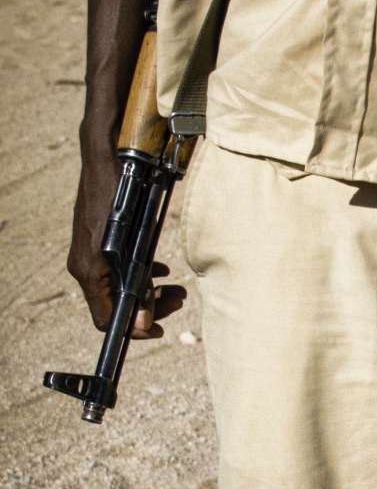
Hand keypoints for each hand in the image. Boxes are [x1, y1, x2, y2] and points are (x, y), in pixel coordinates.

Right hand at [68, 139, 185, 336]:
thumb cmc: (121, 197)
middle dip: (150, 307)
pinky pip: (118, 270)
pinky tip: (162, 270)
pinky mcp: (99, 243)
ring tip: (177, 289)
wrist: (106, 159)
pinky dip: (141, 274)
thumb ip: (138, 286)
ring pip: (120, 287)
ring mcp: (90, 255)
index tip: (158, 328)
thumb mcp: (136, 247)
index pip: (106, 319)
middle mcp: (85, 267)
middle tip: (179, 301)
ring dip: (149, 291)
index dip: (133, 329)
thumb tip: (142, 322)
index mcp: (90, 272)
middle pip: (116, 305)